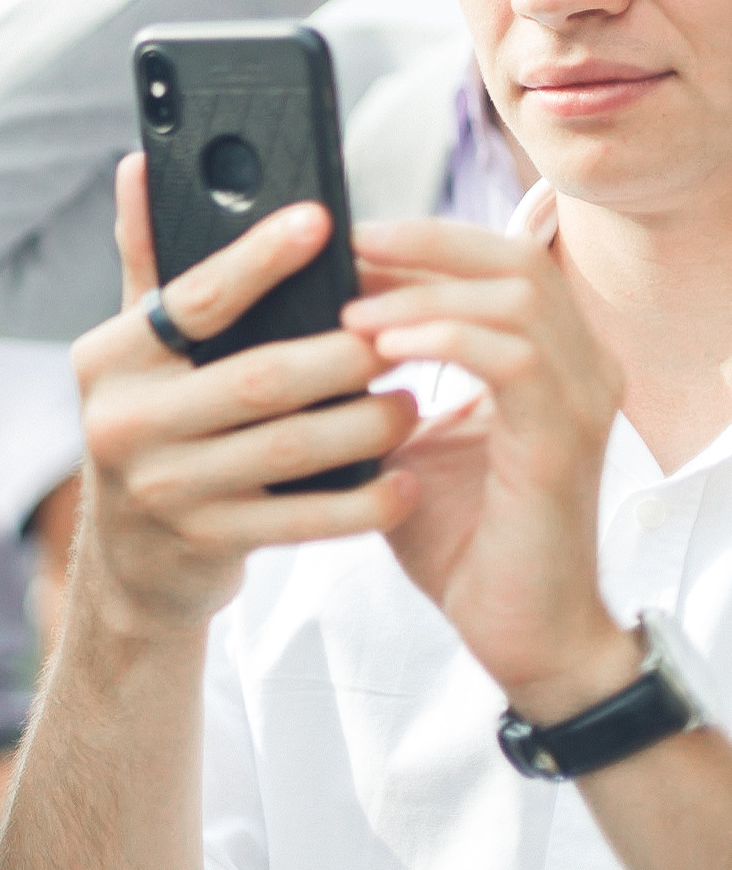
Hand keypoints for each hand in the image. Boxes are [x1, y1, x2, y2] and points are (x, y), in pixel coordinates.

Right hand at [71, 156, 420, 635]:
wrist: (133, 562)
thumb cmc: (154, 425)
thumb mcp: (138, 349)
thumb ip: (146, 259)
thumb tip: (140, 161)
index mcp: (110, 358)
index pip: (192, 299)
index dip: (257, 259)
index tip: (322, 221)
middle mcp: (124, 421)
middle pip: (258, 377)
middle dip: (343, 355)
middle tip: (405, 334)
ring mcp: (163, 489)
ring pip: (290, 448)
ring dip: (366, 423)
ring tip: (411, 400)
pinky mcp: (205, 543)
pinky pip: (302, 521)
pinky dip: (362, 502)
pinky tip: (404, 481)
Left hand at [345, 220, 634, 719]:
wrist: (517, 630)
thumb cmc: (455, 535)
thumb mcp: (400, 440)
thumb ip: (372, 383)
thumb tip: (293, 334)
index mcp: (544, 358)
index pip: (496, 261)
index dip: (421, 239)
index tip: (341, 241)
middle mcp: (576, 366)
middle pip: (514, 257)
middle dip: (422, 245)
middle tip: (342, 253)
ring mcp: (576, 401)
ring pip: (516, 297)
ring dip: (423, 293)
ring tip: (351, 308)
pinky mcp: (561, 444)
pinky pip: (516, 361)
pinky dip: (446, 340)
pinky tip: (385, 348)